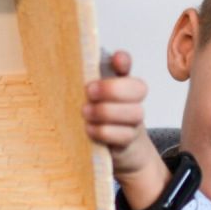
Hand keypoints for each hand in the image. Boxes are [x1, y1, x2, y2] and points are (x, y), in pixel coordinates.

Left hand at [83, 51, 168, 209]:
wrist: (117, 150)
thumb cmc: (98, 118)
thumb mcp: (91, 99)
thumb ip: (87, 83)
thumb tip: (72, 67)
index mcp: (121, 82)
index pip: (127, 65)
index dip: (123, 61)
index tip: (115, 59)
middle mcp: (132, 99)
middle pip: (137, 89)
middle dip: (112, 89)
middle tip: (89, 92)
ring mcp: (134, 121)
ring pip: (134, 112)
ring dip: (106, 112)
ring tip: (86, 113)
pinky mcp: (129, 141)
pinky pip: (123, 135)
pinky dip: (104, 132)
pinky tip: (90, 130)